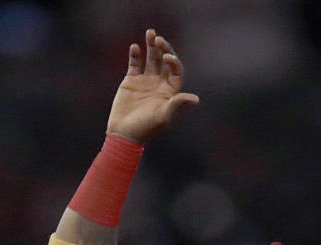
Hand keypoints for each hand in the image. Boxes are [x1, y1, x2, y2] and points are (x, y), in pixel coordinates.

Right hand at [107, 28, 198, 144]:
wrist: (124, 134)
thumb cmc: (146, 128)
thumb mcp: (164, 116)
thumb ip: (178, 105)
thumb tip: (196, 99)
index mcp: (169, 92)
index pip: (176, 70)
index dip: (173, 61)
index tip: (167, 57)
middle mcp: (159, 84)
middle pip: (164, 60)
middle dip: (163, 48)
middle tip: (158, 39)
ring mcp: (145, 81)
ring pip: (150, 59)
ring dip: (150, 46)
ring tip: (150, 33)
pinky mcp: (131, 81)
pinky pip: (134, 63)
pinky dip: (135, 54)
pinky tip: (135, 47)